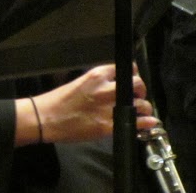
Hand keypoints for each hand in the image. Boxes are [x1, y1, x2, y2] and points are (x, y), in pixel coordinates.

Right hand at [21, 63, 158, 144]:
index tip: (133, 80)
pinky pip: (135, 123)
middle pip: (137, 84)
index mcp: (97, 75)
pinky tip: (148, 123)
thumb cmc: (58, 100)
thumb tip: (113, 85)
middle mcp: (106, 89)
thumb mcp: (80, 82)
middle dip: (140, 90)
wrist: (46, 117)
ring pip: (141, 104)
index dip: (133, 74)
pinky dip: (145, 123)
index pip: (125, 68)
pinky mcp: (109, 126)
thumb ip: (98, 83)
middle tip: (138, 96)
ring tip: (142, 112)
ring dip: (144, 108)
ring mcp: (109, 108)